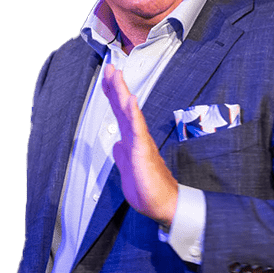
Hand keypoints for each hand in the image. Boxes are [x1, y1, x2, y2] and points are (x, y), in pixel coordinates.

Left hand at [102, 65, 177, 226]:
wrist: (165, 204)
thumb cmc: (150, 189)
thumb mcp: (128, 169)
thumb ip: (122, 154)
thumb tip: (117, 144)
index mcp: (132, 140)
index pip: (120, 113)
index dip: (113, 95)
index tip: (108, 77)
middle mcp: (137, 137)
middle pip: (124, 107)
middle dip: (116, 86)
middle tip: (111, 67)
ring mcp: (141, 143)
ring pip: (129, 114)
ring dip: (122, 93)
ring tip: (117, 76)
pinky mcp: (144, 152)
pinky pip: (138, 130)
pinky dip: (134, 114)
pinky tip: (131, 101)